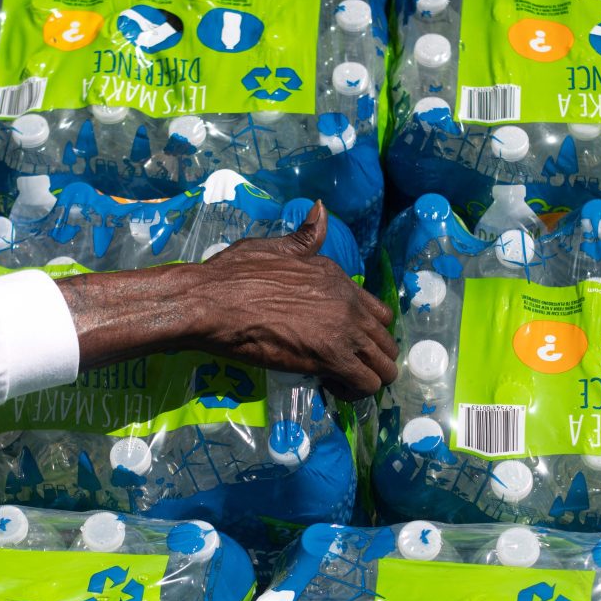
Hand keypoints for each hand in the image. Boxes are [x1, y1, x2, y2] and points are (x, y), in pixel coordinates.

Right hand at [190, 201, 398, 397]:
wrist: (213, 302)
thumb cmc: (235, 274)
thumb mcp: (275, 246)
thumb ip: (305, 237)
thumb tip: (320, 208)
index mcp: (336, 278)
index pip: (379, 312)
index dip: (369, 332)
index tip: (348, 343)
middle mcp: (348, 303)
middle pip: (386, 342)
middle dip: (372, 359)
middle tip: (346, 367)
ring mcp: (343, 332)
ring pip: (383, 367)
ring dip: (368, 378)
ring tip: (341, 381)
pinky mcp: (332, 358)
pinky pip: (365, 384)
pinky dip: (354, 392)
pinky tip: (332, 388)